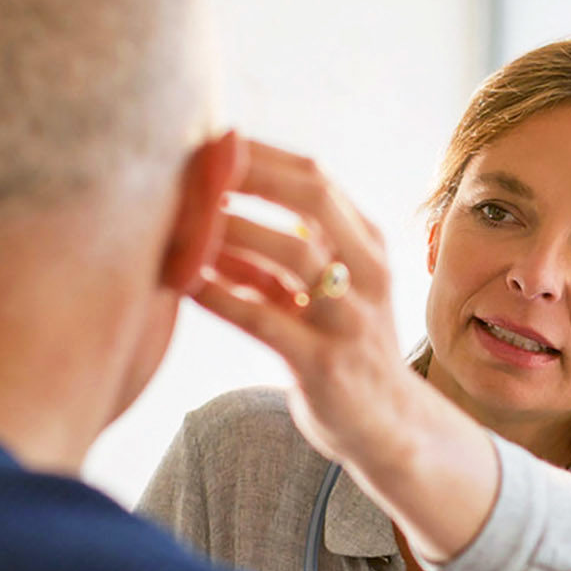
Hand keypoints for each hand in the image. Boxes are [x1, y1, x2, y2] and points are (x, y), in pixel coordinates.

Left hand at [192, 139, 413, 471]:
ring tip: (183, 222)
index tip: (208, 143)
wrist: (387, 426)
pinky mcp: (323, 365)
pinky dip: (221, 295)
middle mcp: (368, 275)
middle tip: (192, 169)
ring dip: (231, 230)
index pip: (316, 179)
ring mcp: (349, 319)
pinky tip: (184, 281)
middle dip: (248, 175)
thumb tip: (217, 202)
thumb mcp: (330, 289)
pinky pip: (265, 320)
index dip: (259, 155)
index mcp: (368, 247)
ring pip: (294, 254)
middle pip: (313, 199)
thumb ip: (290, 249)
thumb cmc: (344, 348)